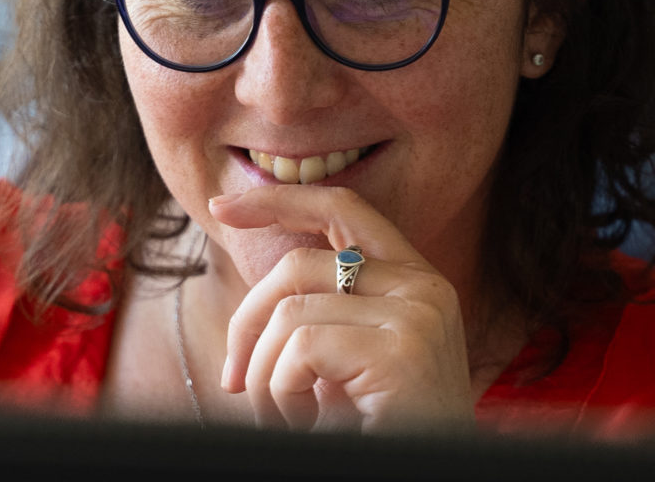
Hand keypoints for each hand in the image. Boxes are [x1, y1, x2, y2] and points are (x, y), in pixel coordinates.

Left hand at [209, 185, 474, 433]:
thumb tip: (253, 303)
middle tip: (234, 381)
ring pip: (290, 313)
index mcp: (417, 283)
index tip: (223, 207)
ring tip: (285, 419)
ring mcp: (418, 314)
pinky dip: (282, 392)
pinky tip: (306, 425)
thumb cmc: (381, 434)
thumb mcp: (349, 367)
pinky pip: (301, 347)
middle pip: (299, 264)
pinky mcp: (403, 349)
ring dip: (266, 377)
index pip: (343, 209)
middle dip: (248, 322)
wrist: (430, 481)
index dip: (280, 200)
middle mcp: (425, 287)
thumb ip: (321, 318)